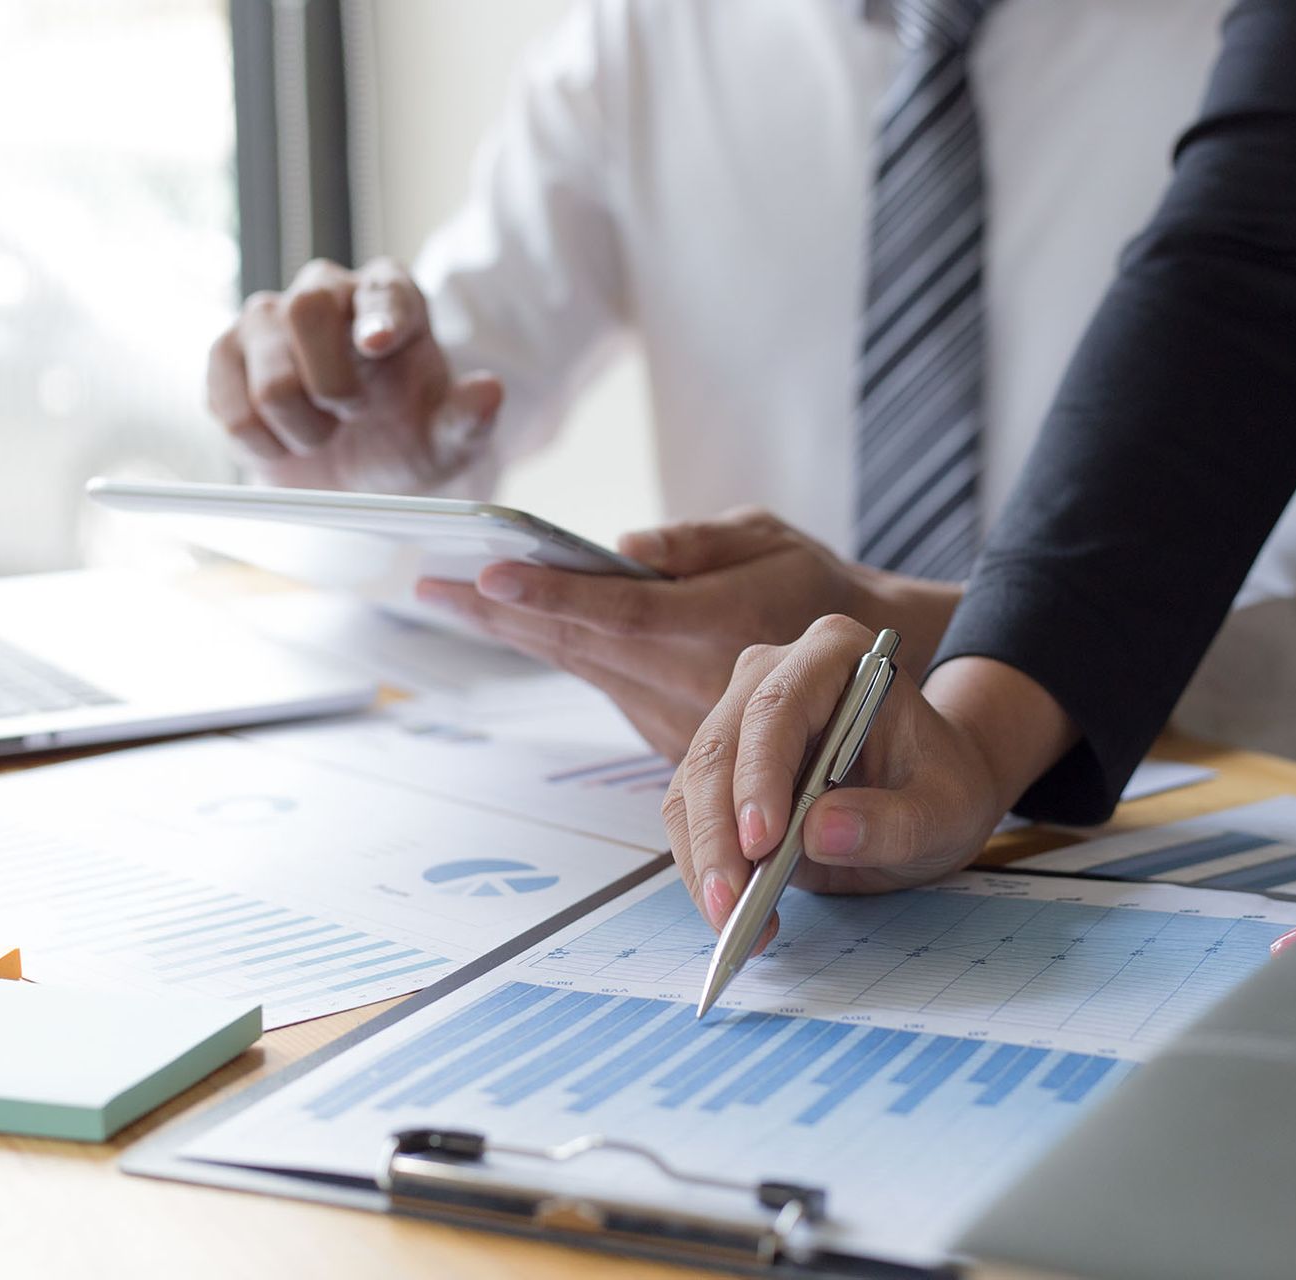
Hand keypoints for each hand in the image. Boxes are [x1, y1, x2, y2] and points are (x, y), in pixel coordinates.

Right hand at [205, 257, 503, 490]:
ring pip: (268, 372)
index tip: (377, 345)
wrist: (353, 471)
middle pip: (306, 309)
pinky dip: (260, 441)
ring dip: (301, 425)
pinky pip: (228, 405)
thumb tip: (491, 392)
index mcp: (391, 297)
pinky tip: (284, 442)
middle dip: (330, 382)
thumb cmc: (407, 437)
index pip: (385, 289)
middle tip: (351, 416)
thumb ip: (469, 418)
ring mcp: (269, 320)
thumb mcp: (449, 440)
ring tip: (323, 434)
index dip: (379, 313)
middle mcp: (327, 293)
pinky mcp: (226, 357)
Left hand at [414, 509, 960, 757]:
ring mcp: (674, 714)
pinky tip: (513, 621)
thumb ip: (699, 542)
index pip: (614, 611)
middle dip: (496, 611)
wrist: (868, 680)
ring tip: (446, 592)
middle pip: (573, 642)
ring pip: (579, 666)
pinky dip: (556, 649)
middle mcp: (684, 679)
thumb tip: (627, 543)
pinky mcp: (671, 733)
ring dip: (514, 631)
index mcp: (709, 628)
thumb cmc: (820, 588)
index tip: (486, 570)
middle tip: (427, 579)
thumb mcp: (775, 540)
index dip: (545, 592)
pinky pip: (602, 684)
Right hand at [663, 615, 1077, 931]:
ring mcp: (740, 715)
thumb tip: (820, 832)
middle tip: (730, 906)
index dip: (760, 774)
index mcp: (836, 654)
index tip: (763, 843)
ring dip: (703, 859)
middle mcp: (774, 674)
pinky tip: (733, 912)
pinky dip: (705, 866)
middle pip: (719, 747)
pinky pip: (693, 813)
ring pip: (692, 785)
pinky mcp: (724, 765)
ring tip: (732, 923)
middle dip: (717, 833)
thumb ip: (894, 822)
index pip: (777, 708)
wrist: (931, 790)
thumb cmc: (942, 786)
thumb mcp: (945, 812)